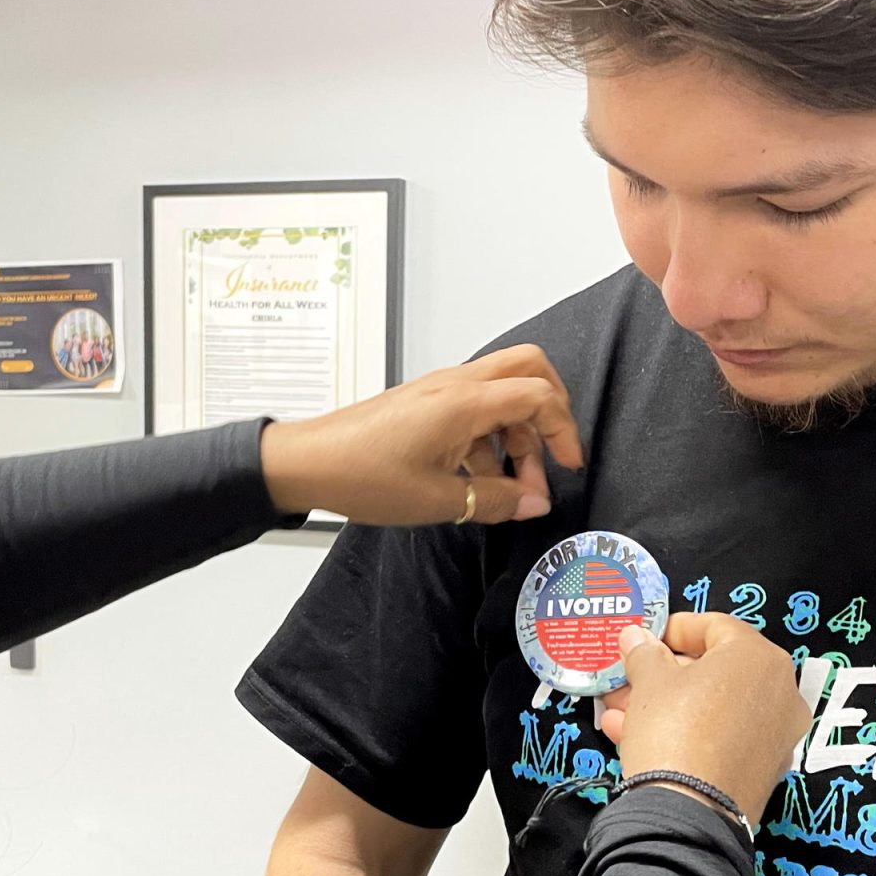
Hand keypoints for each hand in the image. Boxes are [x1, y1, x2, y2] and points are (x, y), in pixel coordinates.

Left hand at [259, 344, 583, 525]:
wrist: (308, 462)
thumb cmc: (363, 475)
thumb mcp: (438, 500)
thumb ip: (495, 501)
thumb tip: (533, 504)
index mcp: (464, 402)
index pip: (539, 394)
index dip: (563, 430)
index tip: (568, 467)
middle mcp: (456, 384)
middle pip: (528, 370)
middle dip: (550, 413)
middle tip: (551, 459)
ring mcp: (440, 391)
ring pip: (502, 394)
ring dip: (517, 436)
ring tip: (511, 490)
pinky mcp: (426, 404)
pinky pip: (474, 409)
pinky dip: (489, 440)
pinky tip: (480, 482)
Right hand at [598, 613, 809, 822]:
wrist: (690, 813)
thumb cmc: (674, 730)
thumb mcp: (649, 681)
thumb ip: (644, 653)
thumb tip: (636, 638)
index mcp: (759, 657)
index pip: (714, 625)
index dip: (672, 628)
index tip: (644, 639)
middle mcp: (780, 691)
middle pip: (714, 669)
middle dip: (663, 673)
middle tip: (629, 677)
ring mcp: (776, 733)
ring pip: (713, 706)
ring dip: (665, 703)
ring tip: (620, 711)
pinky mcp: (763, 769)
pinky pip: (720, 735)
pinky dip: (685, 731)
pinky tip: (635, 737)